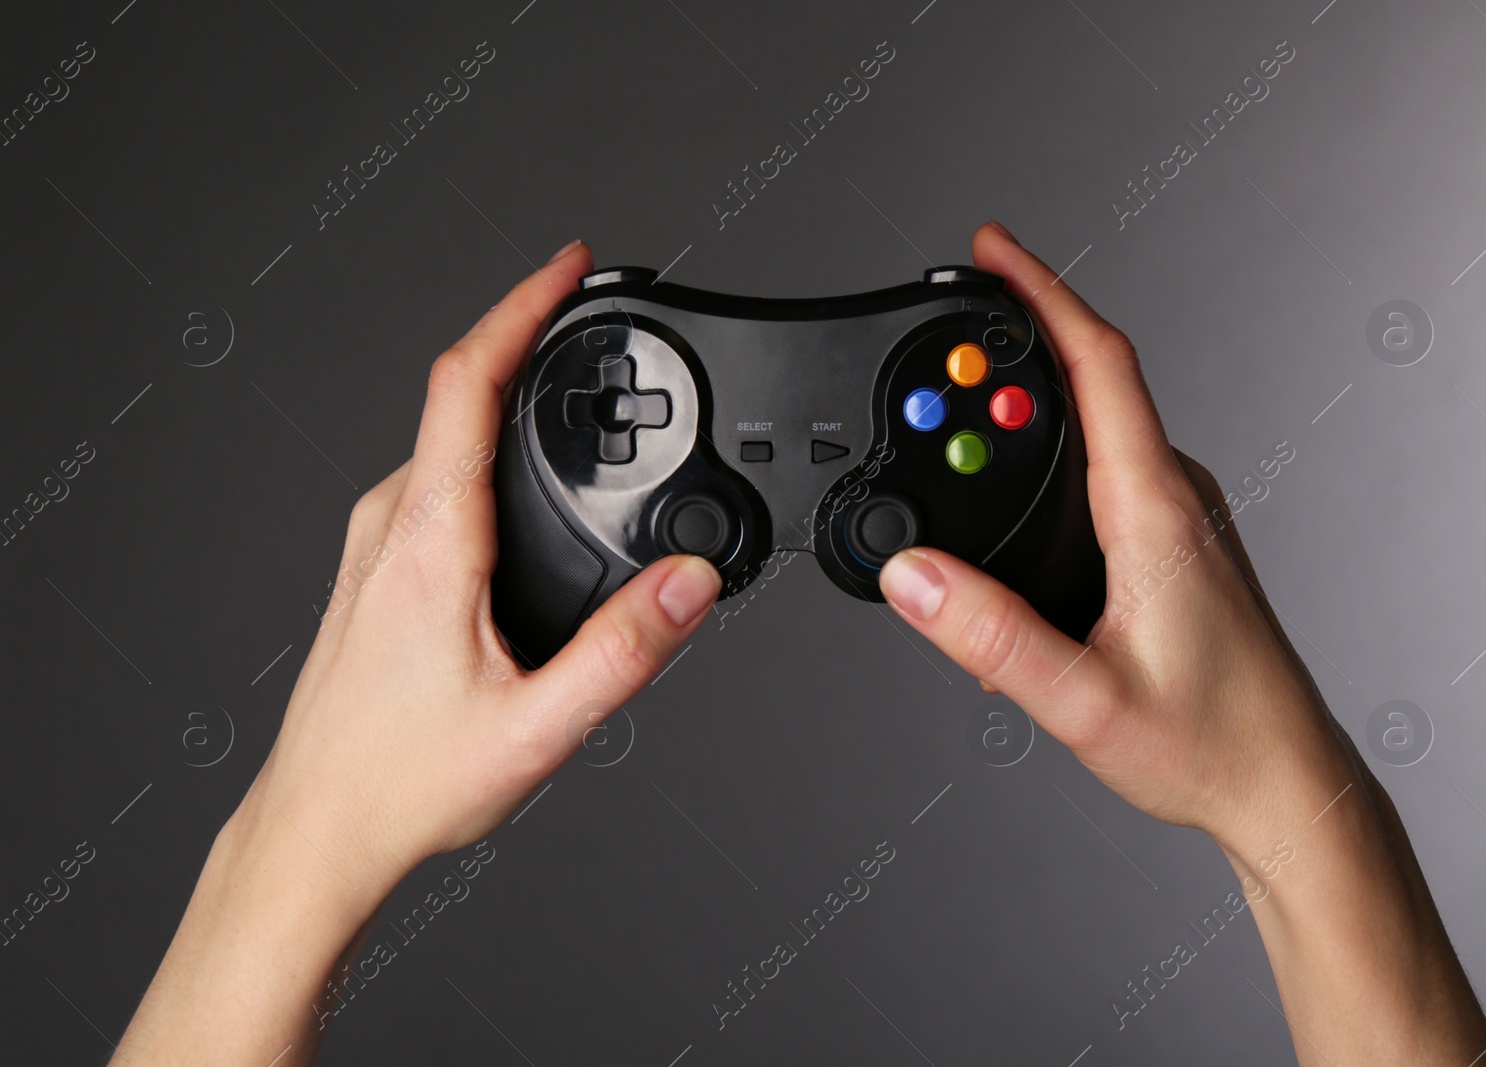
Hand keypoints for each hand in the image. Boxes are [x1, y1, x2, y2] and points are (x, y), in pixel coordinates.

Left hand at [242, 239, 722, 900]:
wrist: (317, 831)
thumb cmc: (401, 783)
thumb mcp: (538, 726)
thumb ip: (626, 652)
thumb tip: (691, 583)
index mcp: (429, 540)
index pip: (465, 381)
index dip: (519, 307)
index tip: (567, 268)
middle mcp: (390, 526)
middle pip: (455, 395)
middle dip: (525, 342)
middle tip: (589, 318)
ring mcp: (372, 547)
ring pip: (442, 439)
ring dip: (500, 400)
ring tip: (563, 385)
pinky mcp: (371, 572)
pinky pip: (430, 479)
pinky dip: (479, 449)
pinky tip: (516, 483)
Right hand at [877, 222, 1485, 1065]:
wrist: (1282, 782)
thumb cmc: (1208, 742)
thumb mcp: (1080, 700)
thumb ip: (989, 637)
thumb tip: (911, 573)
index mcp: (1155, 511)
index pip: (1098, 367)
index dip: (1041, 294)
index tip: (991, 249)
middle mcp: (1175, 497)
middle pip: (1093, 379)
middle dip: (1017, 334)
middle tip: (949, 319)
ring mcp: (1181, 516)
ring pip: (1101, 423)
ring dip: (1035, 394)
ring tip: (966, 397)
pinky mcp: (1177, 541)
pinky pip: (1110, 463)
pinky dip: (1056, 444)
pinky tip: (1020, 478)